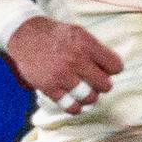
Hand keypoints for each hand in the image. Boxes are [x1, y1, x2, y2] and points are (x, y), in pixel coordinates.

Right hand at [5, 15, 123, 113]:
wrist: (25, 35)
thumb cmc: (56, 35)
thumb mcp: (79, 33)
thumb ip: (96, 50)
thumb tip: (114, 70)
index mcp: (86, 44)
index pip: (115, 66)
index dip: (112, 70)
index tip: (105, 70)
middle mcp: (75, 60)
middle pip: (105, 85)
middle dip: (102, 85)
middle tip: (95, 82)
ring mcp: (62, 75)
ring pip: (89, 98)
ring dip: (90, 98)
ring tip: (85, 93)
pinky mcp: (49, 87)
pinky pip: (70, 106)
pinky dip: (75, 108)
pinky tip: (75, 103)